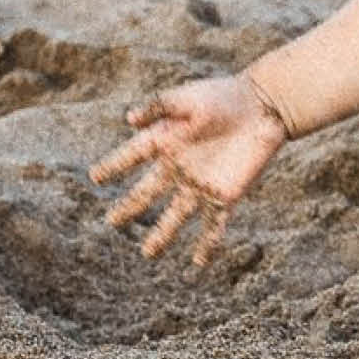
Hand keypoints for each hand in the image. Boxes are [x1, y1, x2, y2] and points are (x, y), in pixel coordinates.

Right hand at [89, 73, 289, 265]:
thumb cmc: (224, 96)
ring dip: (162, 235)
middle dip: (129, 208)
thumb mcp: (188, 98)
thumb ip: (160, 106)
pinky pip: (213, 224)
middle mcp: (178, 166)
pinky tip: (199, 262)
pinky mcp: (225, 194)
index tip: (95, 177)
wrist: (263, 106)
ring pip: (175, 216)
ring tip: (148, 253)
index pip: (131, 156)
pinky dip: (207, 244)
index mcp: (165, 140)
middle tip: (112, 221)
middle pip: (147, 193)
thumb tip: (129, 118)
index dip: (113, 166)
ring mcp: (200, 183)